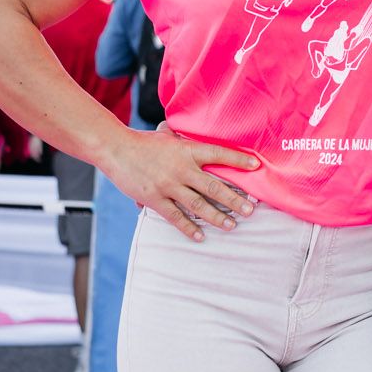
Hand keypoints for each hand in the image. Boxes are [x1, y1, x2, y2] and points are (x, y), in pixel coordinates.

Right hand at [107, 127, 259, 238]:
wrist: (115, 148)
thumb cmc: (143, 142)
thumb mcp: (167, 135)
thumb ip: (183, 138)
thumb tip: (194, 135)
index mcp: (186, 150)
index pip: (218, 154)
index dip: (238, 160)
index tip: (256, 166)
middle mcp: (181, 168)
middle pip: (213, 186)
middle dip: (234, 199)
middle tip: (250, 209)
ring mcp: (168, 185)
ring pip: (198, 204)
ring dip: (217, 216)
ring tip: (232, 225)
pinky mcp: (154, 199)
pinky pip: (175, 216)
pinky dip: (188, 227)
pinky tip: (200, 236)